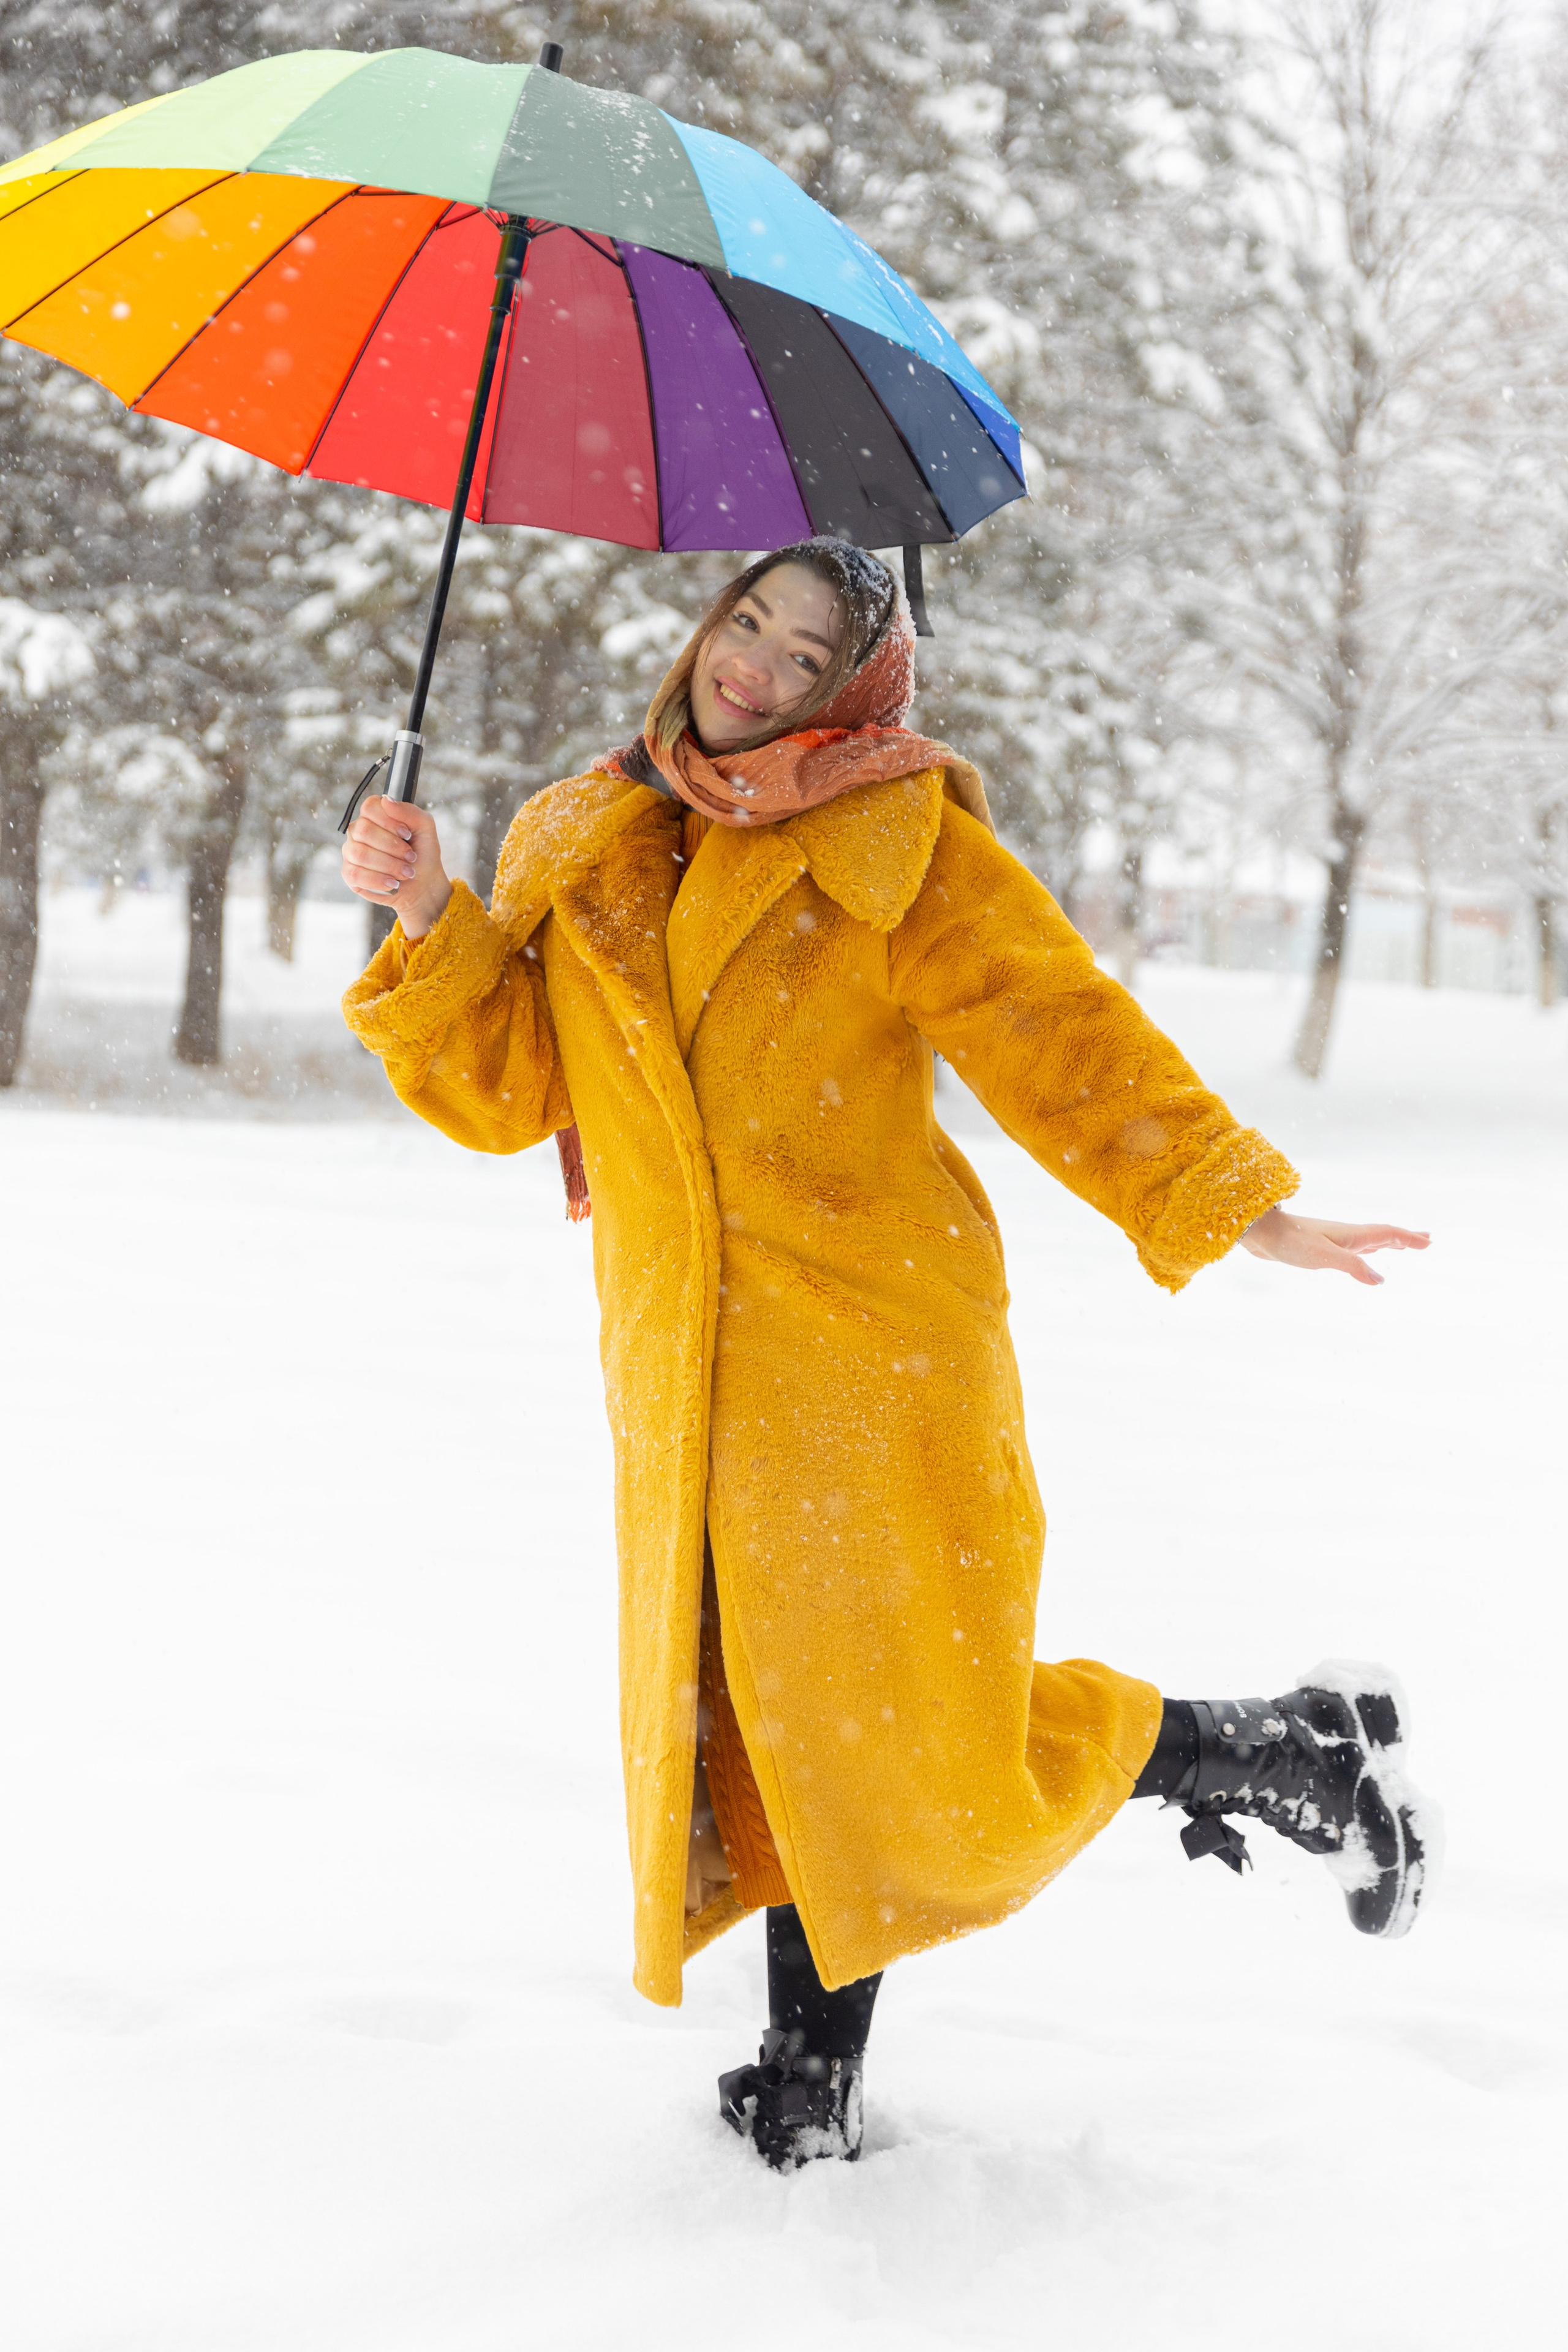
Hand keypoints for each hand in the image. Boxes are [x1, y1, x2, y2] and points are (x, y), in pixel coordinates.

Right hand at [341, 795, 450, 939]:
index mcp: (374, 816)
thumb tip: (386, 800)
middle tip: (410, 857)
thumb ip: (409, 811)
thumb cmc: (422, 854)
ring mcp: (351, 852)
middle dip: (392, 847)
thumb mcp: (425, 828)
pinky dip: (378, 880)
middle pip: (364, 830)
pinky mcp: (349, 873)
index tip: (407, 834)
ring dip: (389, 865)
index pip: (370, 807)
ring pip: (360, 854)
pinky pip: (355, 874)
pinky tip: (392, 883)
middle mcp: (359, 831)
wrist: (423, 883)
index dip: (389, 821)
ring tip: (406, 872)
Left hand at [1240, 1206, 1429, 1287]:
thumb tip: (1380, 1280)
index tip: (1428, 1242)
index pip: (1387, 1234)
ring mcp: (1334, 1241)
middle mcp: (1346, 1235)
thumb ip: (1353, 1266)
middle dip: (1404, 1238)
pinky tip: (1362, 1257)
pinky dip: (1367, 1251)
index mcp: (1351, 1235)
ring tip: (1402, 1245)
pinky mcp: (1321, 1248)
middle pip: (1382, 1235)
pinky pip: (1354, 1249)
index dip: (1408, 1238)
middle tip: (1426, 1240)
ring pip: (1368, 1241)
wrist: (1261, 1233)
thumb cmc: (1291, 1242)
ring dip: (1388, 1243)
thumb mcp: (1324, 1257)